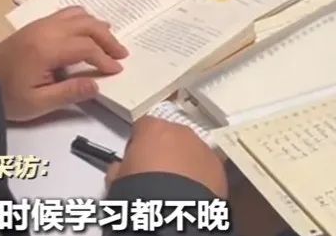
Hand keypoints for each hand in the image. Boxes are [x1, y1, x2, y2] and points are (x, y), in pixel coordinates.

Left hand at [0, 7, 127, 120]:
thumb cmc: (6, 95)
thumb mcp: (37, 103)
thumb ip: (68, 93)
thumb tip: (97, 84)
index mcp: (46, 49)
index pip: (86, 47)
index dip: (104, 58)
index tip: (117, 70)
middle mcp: (46, 29)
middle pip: (86, 25)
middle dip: (107, 38)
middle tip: (121, 54)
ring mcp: (41, 24)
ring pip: (77, 15)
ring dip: (97, 26)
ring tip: (110, 40)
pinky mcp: (37, 24)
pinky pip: (66, 13)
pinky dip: (83, 19)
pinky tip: (89, 30)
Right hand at [106, 116, 227, 197]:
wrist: (173, 209)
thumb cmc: (139, 188)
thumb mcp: (117, 178)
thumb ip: (118, 166)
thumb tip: (118, 168)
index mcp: (152, 128)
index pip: (142, 126)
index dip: (138, 142)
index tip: (136, 159)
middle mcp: (180, 132)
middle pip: (170, 134)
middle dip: (164, 149)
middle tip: (157, 173)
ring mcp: (202, 147)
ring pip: (191, 150)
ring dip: (184, 162)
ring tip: (177, 186)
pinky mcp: (218, 167)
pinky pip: (206, 167)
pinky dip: (200, 176)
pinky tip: (192, 193)